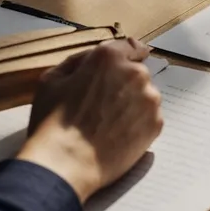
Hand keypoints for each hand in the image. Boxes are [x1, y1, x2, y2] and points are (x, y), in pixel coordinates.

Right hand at [18, 38, 162, 202]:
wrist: (64, 164)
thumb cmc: (53, 122)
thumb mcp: (52, 80)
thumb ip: (78, 61)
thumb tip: (94, 58)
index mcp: (109, 58)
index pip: (130, 46)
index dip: (129, 52)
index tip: (132, 56)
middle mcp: (136, 73)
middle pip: (136, 72)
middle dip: (123, 83)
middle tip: (102, 104)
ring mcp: (149, 99)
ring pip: (144, 95)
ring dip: (132, 103)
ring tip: (108, 123)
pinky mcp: (156, 123)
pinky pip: (149, 117)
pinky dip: (138, 123)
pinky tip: (117, 134)